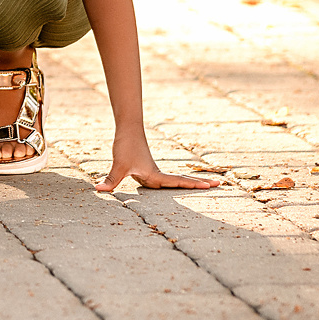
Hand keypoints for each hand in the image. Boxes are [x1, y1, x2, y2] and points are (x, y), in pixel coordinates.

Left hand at [96, 130, 216, 191]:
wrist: (128, 129)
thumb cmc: (125, 146)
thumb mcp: (118, 165)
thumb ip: (111, 180)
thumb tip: (99, 190)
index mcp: (155, 175)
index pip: (177, 182)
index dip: (192, 186)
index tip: (208, 186)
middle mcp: (158, 174)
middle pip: (183, 182)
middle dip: (200, 184)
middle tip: (220, 184)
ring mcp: (155, 172)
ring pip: (177, 180)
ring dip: (192, 183)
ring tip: (209, 185)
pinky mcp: (150, 170)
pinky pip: (168, 180)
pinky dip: (179, 183)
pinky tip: (183, 185)